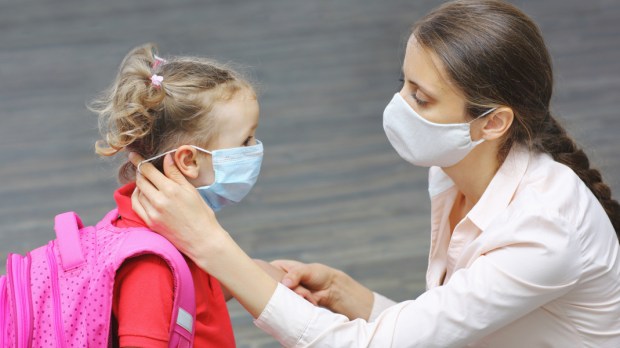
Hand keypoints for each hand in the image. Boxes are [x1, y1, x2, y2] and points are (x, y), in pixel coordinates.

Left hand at [129, 153, 277, 317]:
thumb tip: (166, 158)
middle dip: (140, 171)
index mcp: (171, 190)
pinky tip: (142, 194)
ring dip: (139, 184)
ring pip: (137, 192)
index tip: (133, 154)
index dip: (140, 160)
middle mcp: (159, 200)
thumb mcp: (191, 190)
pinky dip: (137, 197)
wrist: (202, 240)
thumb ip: (176, 174)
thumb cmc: (201, 214)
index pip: (149, 170)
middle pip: (141, 180)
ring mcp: (153, 213)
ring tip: (146, 181)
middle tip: (142, 167)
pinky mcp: (150, 223)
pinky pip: (136, 205)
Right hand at [271, 260, 374, 319]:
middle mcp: (277, 280)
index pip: (264, 272)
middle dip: (283, 291)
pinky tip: (303, 301)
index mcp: (278, 267)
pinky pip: (285, 307)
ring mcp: (282, 293)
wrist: (331, 290)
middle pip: (270, 288)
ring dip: (290, 299)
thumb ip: (295, 274)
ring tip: (305, 294)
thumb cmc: (319, 275)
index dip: (266, 279)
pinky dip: (293, 306)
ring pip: (278, 298)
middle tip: (299, 291)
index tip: (279, 284)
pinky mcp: (287, 304)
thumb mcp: (307, 270)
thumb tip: (285, 283)